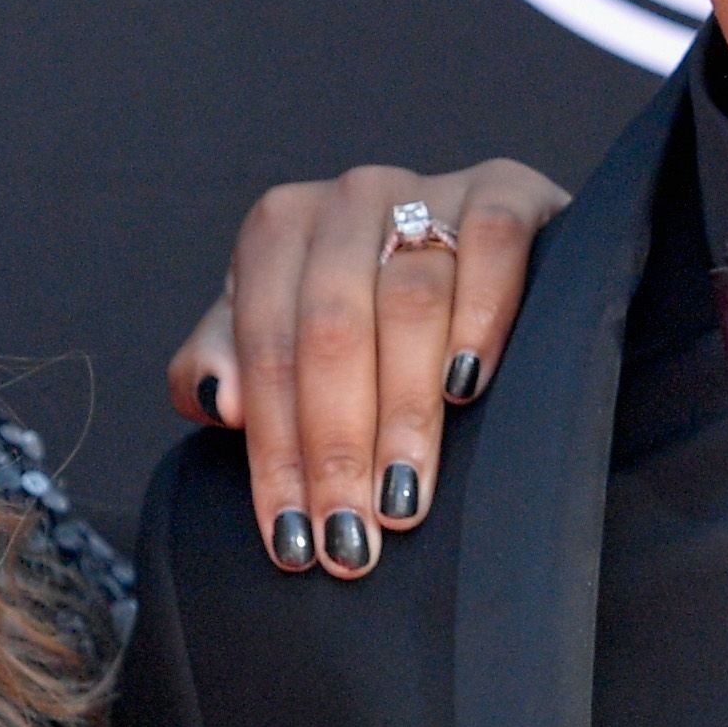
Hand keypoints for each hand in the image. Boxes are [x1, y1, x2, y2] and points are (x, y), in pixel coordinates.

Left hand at [171, 160, 566, 576]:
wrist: (475, 258)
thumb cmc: (365, 316)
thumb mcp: (283, 338)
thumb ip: (227, 363)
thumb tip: (221, 399)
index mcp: (279, 229)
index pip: (266, 349)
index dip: (277, 453)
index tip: (293, 539)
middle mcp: (347, 198)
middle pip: (332, 331)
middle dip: (338, 448)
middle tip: (351, 539)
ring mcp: (427, 187)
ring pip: (409, 302)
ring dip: (405, 413)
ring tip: (404, 499)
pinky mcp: (506, 187)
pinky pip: (490, 244)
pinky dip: (480, 316)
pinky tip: (468, 387)